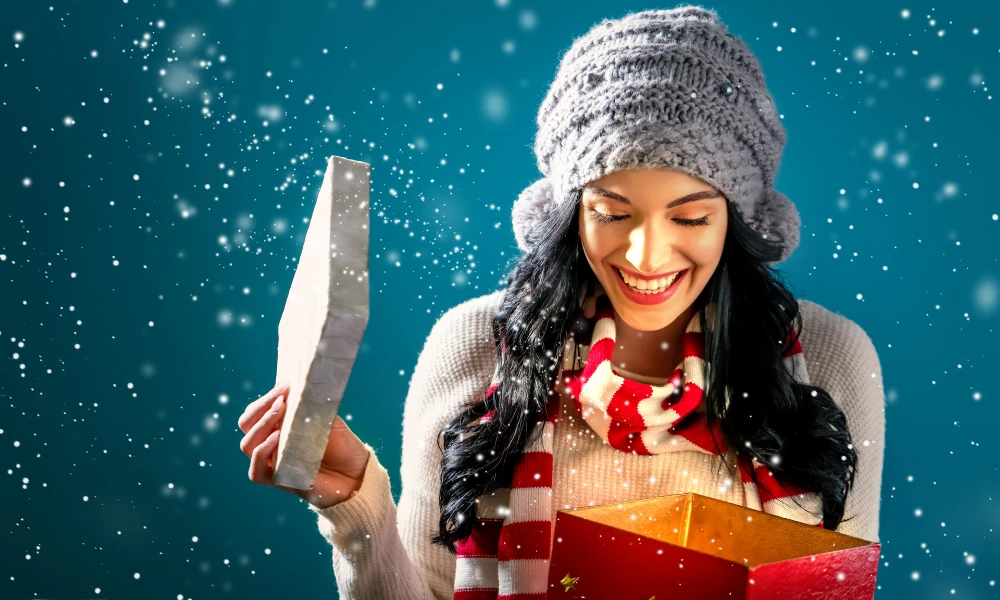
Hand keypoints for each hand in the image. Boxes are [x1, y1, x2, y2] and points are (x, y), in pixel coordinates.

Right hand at [238, 383, 370, 508]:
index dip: (265, 399)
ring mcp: (273, 463)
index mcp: (279, 427)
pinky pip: (256, 471)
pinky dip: (261, 453)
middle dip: (261, 408)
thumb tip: (299, 386)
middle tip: (281, 399)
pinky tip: (275, 438)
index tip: (284, 386)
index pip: (256, 412)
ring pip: (248, 445)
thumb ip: (310, 405)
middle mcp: (271, 445)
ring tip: (280, 412)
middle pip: (247, 425)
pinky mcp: (280, 481)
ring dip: (261, 425)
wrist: (358, 473)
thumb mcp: (326, 418)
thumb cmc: (342, 445)